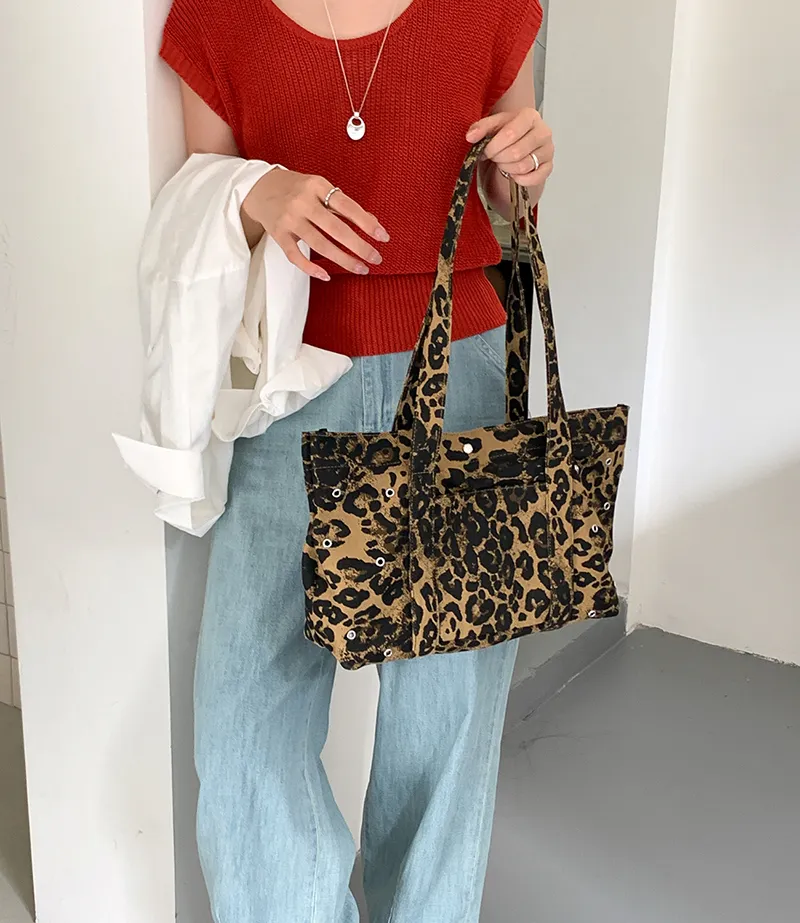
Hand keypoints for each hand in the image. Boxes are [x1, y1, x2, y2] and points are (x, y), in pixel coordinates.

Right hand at [242, 169, 389, 280]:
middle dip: (359, 246)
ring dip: (343, 259)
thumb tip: (372, 223)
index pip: (347, 206)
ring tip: (361, 269)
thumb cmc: (297, 189)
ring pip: (319, 245)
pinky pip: (296, 256)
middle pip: (335, 228)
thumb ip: (344, 205)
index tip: (382, 237)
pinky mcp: (278, 235)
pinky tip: (327, 275)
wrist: (260, 188)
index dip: (366, 223)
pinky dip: (311, 268)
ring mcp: (289, 219)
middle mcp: (302, 202)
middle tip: (375, 259)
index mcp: (316, 186)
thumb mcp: (320, 188)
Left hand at [466, 108, 553, 188]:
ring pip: (523, 166)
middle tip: (494, 157)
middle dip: (499, 158)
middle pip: (516, 152)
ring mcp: (548, 150)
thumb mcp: (494, 125)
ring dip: (507, 168)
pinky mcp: (549, 166)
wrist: (522, 139)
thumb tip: (471, 136)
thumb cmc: (509, 131)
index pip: (510, 133)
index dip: (494, 146)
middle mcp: (543, 132)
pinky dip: (519, 179)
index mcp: (530, 116)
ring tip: (503, 162)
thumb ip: (481, 128)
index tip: (486, 150)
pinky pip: (533, 178)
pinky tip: (513, 172)